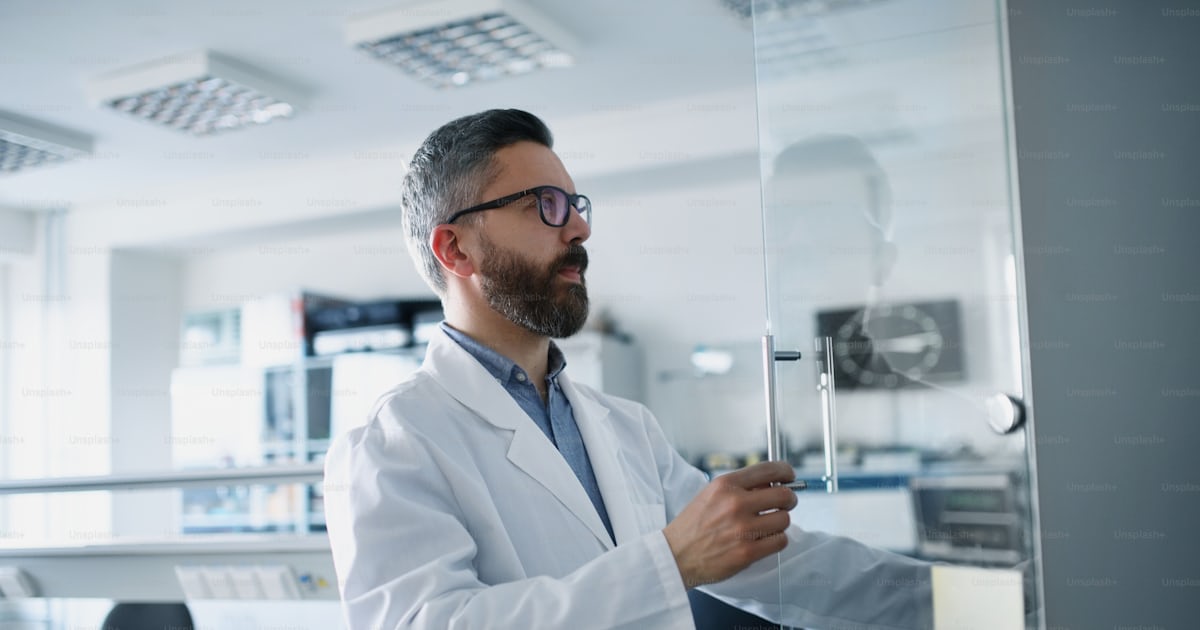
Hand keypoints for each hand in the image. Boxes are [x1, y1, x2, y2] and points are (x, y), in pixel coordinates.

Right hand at [663, 461, 797, 588]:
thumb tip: (771, 484)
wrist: (676, 555)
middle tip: (784, 504)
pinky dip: (776, 540)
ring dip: (779, 523)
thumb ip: (740, 488)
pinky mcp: (748, 551)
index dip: (785, 472)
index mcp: (725, 485)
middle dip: (789, 499)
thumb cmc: (692, 526)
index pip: (769, 470)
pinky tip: (764, 540)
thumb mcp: (711, 495)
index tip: (789, 476)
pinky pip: (780, 541)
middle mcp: (735, 503)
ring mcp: (742, 528)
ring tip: (767, 525)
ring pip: (784, 520)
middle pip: (783, 495)